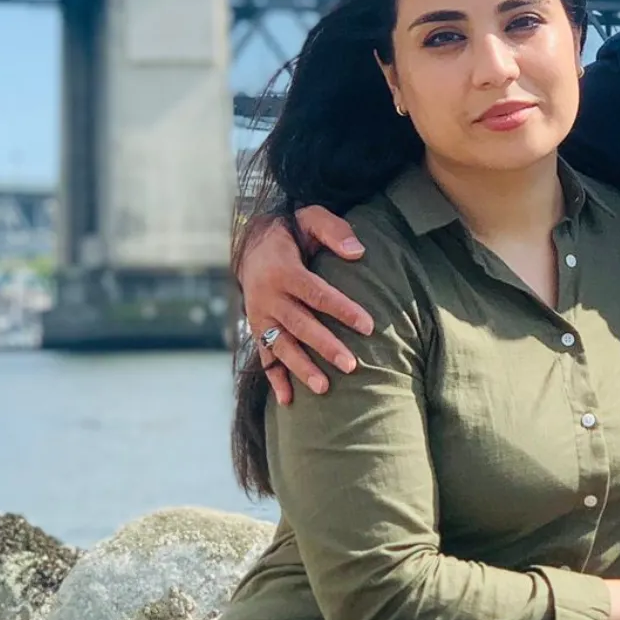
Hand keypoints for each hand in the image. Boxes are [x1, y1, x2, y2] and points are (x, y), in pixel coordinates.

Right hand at [238, 207, 371, 401]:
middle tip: (351, 365)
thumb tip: (358, 252)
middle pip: (300, 325)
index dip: (342, 310)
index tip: (368, 326)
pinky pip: (264, 356)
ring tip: (324, 388)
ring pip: (281, 346)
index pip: (317, 294)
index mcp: (284, 270)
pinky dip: (275, 379)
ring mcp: (260, 316)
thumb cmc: (291, 232)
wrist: (251, 243)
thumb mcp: (311, 218)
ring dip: (301, 368)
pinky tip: (288, 400)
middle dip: (325, 346)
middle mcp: (268, 296)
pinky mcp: (256, 329)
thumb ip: (334, 231)